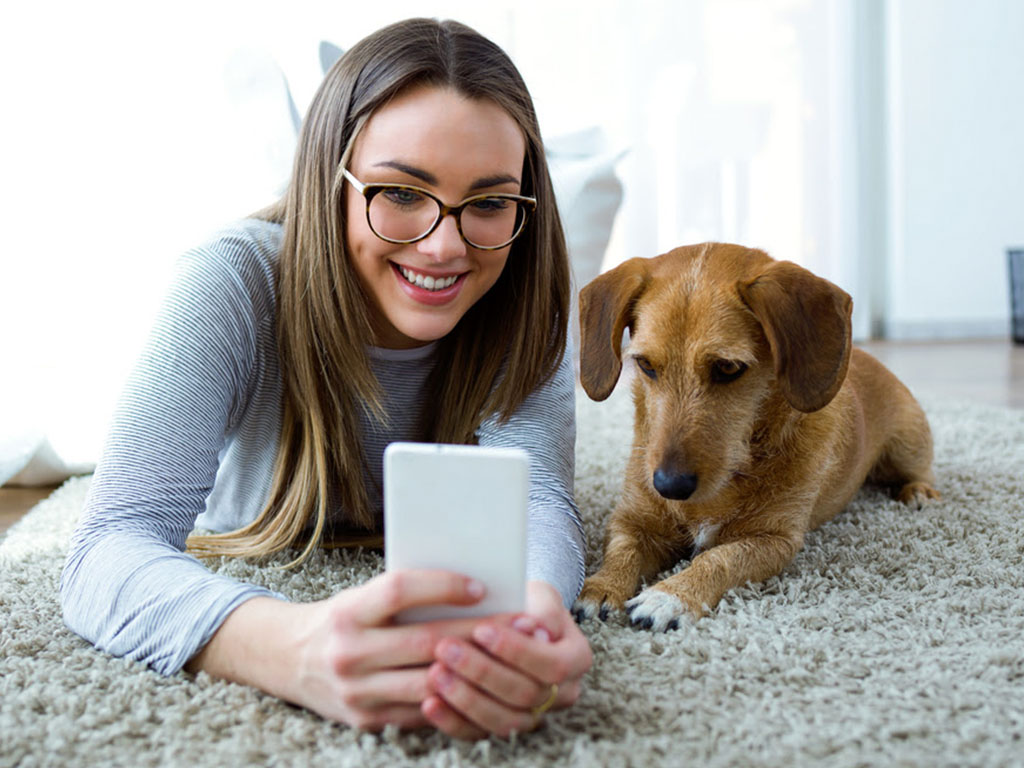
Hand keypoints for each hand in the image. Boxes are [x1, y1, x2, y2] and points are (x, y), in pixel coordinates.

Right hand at [189, 569, 485, 731]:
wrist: (287, 659)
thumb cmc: (341, 618)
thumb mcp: (361, 597)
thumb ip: (403, 596)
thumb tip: (470, 589)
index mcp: (348, 611)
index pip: (398, 591)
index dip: (441, 586)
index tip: (480, 586)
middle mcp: (348, 652)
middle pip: (424, 641)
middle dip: (479, 633)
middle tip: (520, 623)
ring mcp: (356, 692)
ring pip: (429, 682)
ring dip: (476, 669)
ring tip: (512, 656)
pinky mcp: (366, 721)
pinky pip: (421, 710)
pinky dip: (455, 697)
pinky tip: (485, 685)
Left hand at [422, 580, 592, 738]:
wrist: (515, 621)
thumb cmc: (526, 603)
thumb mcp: (539, 594)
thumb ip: (543, 608)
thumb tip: (538, 629)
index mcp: (576, 659)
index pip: (551, 664)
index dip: (516, 650)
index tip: (481, 630)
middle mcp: (563, 693)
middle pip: (524, 694)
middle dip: (482, 671)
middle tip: (445, 648)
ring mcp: (535, 715)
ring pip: (503, 719)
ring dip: (465, 698)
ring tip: (434, 673)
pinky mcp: (503, 727)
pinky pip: (479, 733)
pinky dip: (453, 721)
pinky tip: (429, 703)